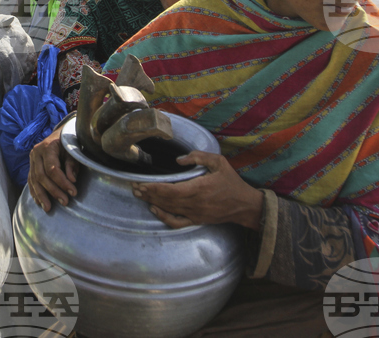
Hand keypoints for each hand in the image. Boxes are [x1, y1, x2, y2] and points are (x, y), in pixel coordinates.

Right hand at [27, 127, 79, 211]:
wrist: (59, 135)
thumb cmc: (68, 143)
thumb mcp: (73, 151)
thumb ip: (72, 164)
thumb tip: (71, 180)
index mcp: (47, 147)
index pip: (52, 169)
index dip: (62, 182)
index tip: (73, 192)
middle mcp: (36, 153)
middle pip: (42, 176)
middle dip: (53, 191)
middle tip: (65, 202)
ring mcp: (31, 160)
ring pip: (34, 180)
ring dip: (41, 196)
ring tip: (48, 208)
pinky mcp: (31, 166)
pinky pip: (30, 181)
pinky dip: (34, 192)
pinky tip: (38, 202)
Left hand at [131, 151, 263, 229]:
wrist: (245, 205)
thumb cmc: (232, 182)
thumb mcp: (219, 162)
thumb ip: (199, 157)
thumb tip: (179, 160)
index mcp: (199, 188)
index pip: (170, 190)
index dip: (154, 187)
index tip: (142, 182)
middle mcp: (194, 203)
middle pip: (165, 199)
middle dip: (148, 193)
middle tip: (133, 186)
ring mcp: (194, 213)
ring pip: (168, 209)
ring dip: (152, 201)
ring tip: (138, 194)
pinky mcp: (196, 220)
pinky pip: (176, 222)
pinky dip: (163, 217)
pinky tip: (154, 209)